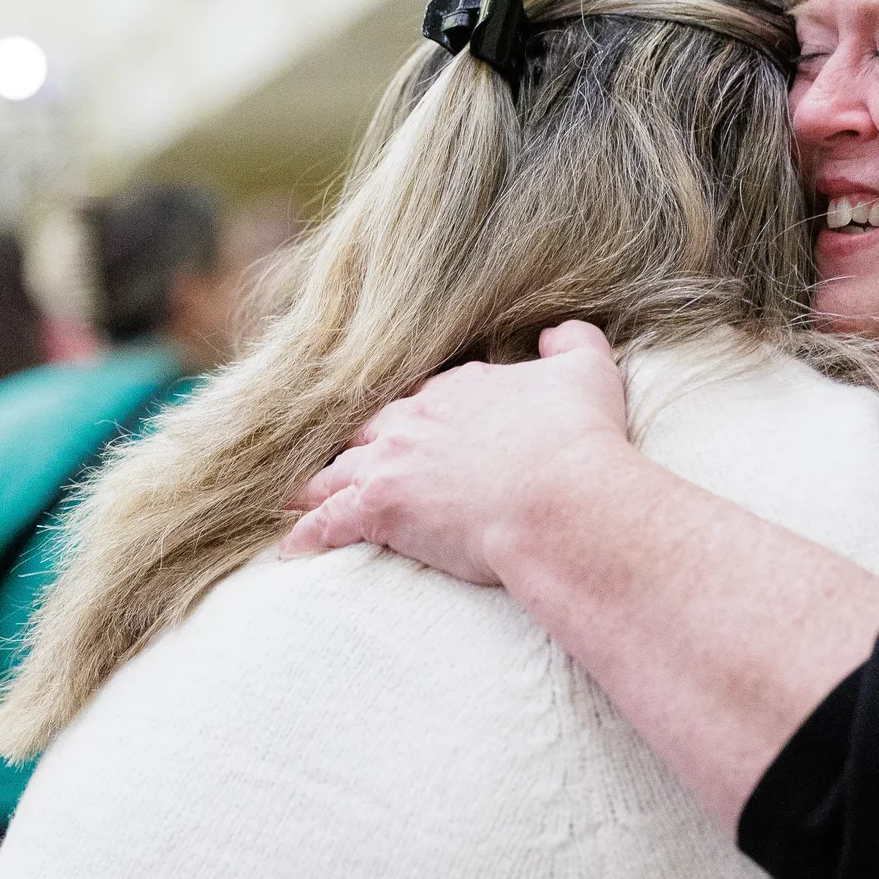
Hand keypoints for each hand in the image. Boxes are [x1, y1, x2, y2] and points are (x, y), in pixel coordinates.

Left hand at [280, 322, 631, 583]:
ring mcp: (393, 461)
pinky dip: (309, 532)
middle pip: (369, 428)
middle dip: (357, 443)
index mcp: (458, 388)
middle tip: (343, 458)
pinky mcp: (381, 506)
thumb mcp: (587, 372)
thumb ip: (571, 342)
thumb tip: (557, 332)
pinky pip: (330, 520)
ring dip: (318, 484)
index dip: (415, 417)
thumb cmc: (578, 438)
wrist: (559, 496)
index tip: (411, 431)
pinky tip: (291, 546)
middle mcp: (416, 418)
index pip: (422, 399)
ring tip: (296, 496)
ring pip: (339, 469)